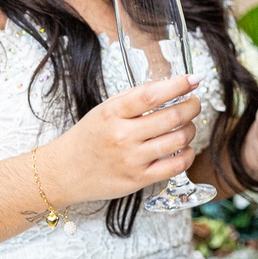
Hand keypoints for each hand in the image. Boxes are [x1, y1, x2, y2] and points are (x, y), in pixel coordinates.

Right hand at [40, 75, 201, 204]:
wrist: (64, 172)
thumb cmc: (87, 138)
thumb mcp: (104, 110)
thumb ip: (133, 99)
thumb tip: (170, 87)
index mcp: (113, 113)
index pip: (152, 94)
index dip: (178, 85)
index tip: (193, 79)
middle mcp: (122, 135)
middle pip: (171, 117)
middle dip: (191, 106)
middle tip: (194, 103)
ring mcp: (131, 159)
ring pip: (178, 140)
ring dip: (191, 129)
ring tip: (187, 125)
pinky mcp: (139, 179)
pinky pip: (175, 166)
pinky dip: (188, 154)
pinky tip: (185, 148)